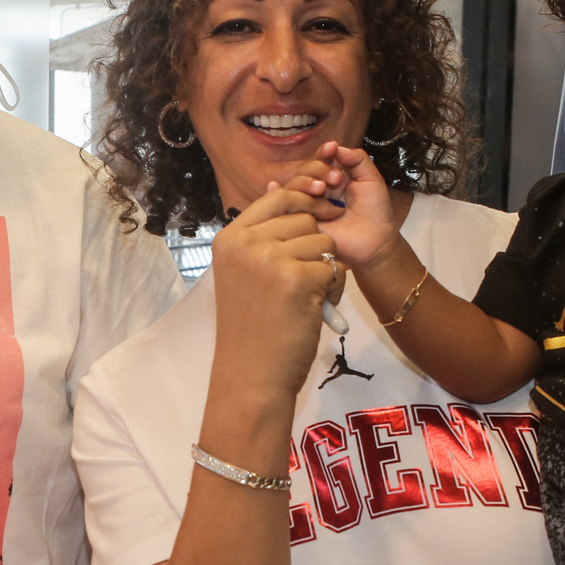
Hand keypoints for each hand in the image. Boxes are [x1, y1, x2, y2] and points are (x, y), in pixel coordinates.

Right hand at [210, 183, 339, 400]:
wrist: (251, 376)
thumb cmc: (252, 329)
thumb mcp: (243, 274)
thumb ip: (262, 237)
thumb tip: (284, 188)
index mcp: (229, 238)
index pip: (277, 197)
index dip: (306, 200)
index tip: (323, 210)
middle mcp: (246, 243)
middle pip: (305, 219)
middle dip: (316, 246)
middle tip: (307, 279)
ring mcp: (269, 258)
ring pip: (323, 242)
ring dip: (326, 269)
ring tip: (310, 298)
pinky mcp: (296, 278)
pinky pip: (334, 267)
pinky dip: (335, 289)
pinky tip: (318, 310)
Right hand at [281, 142, 398, 273]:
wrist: (376, 242)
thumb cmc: (376, 213)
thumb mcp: (371, 180)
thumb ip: (358, 160)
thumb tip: (336, 147)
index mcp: (333, 179)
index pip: (321, 160)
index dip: (323, 152)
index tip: (332, 148)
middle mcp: (318, 191)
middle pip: (304, 171)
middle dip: (317, 168)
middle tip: (336, 178)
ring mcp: (309, 206)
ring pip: (293, 186)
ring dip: (304, 182)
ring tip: (322, 189)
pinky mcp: (302, 222)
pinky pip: (285, 207)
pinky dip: (277, 194)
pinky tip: (274, 186)